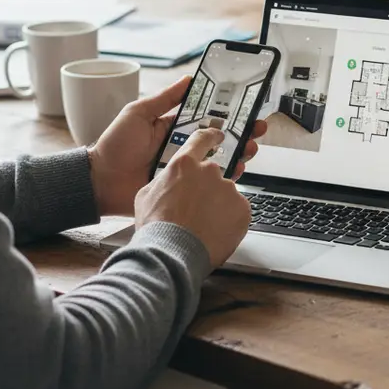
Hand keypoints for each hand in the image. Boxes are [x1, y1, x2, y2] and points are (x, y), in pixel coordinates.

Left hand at [88, 75, 266, 216]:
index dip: (226, 111)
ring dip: (237, 152)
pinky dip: (224, 176)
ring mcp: (184, 167)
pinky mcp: (183, 186)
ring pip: (218, 159)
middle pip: (219, 138)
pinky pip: (207, 181)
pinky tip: (235, 170)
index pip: (206, 116)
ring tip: (249, 147)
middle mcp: (183, 146)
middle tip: (257, 127)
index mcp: (174, 127)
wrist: (101, 182)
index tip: (245, 105)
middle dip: (240, 132)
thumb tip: (187, 80)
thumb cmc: (115, 146)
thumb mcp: (138, 113)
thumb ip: (163, 98)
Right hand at [133, 128, 251, 266]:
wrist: (172, 253)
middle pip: (213, 174)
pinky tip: (214, 231)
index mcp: (185, 165)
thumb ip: (164, 181)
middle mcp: (209, 171)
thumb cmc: (157, 227)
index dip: (210, 137)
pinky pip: (237, 210)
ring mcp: (228, 189)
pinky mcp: (242, 208)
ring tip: (203, 225)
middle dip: (206, 189)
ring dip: (218, 205)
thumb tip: (168, 181)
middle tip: (195, 209)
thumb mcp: (146, 195)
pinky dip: (230, 219)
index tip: (217, 136)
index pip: (202, 140)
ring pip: (225, 194)